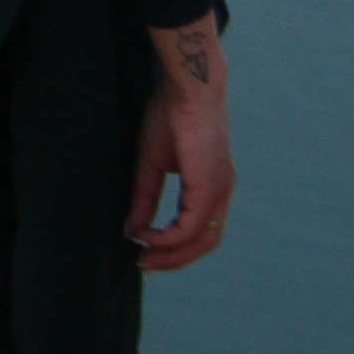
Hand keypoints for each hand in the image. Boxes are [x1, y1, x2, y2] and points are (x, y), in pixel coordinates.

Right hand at [127, 16, 233, 271]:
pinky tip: (146, 236)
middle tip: (143, 264)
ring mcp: (219, 192)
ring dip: (171, 254)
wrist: (186, 90)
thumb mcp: (152, 165)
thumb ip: (145, 199)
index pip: (200, 228)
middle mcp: (221, 192)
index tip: (144, 248)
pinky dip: (167, 237)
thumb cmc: (170, 116)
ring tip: (143, 256)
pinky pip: (189, 227)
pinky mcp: (209, 189)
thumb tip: (132, 231)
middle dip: (173, 259)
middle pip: (204, 243)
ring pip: (201, 241)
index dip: (175, 245)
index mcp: (212, 185)